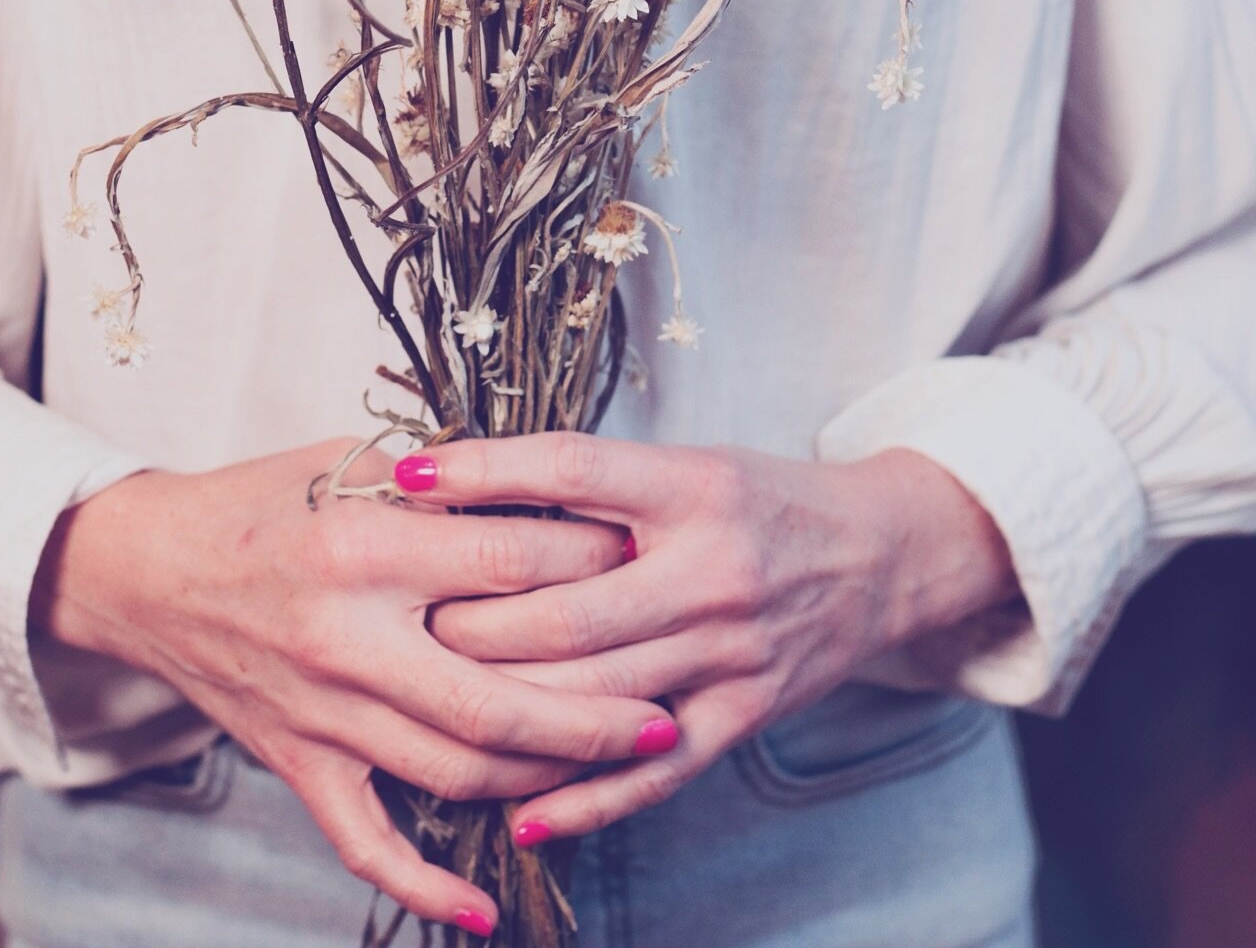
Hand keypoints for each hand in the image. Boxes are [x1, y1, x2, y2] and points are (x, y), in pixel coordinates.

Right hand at [31, 439, 677, 934]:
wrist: (147, 568)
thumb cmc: (259, 502)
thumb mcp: (346, 462)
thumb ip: (444, 480)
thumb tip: (552, 489)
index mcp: (364, 546)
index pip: (508, 563)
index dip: (589, 562)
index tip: (642, 561)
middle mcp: (344, 636)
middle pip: (496, 693)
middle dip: (596, 710)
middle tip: (666, 712)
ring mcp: (319, 712)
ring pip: (455, 768)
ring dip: (546, 776)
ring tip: (616, 771)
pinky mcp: (297, 762)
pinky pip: (366, 840)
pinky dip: (425, 882)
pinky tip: (485, 907)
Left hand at [405, 434, 1016, 842]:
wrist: (881, 553)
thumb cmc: (763, 499)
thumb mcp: (690, 464)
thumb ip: (597, 484)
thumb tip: (471, 488)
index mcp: (695, 487)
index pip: (571, 472)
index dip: (484, 472)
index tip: (408, 476)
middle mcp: (714, 569)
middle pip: (566, 608)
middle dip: (470, 621)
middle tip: (397, 620)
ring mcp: (733, 651)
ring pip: (597, 696)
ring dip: (505, 707)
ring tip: (428, 704)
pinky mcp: (746, 714)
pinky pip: (655, 772)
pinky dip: (585, 798)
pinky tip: (519, 813)